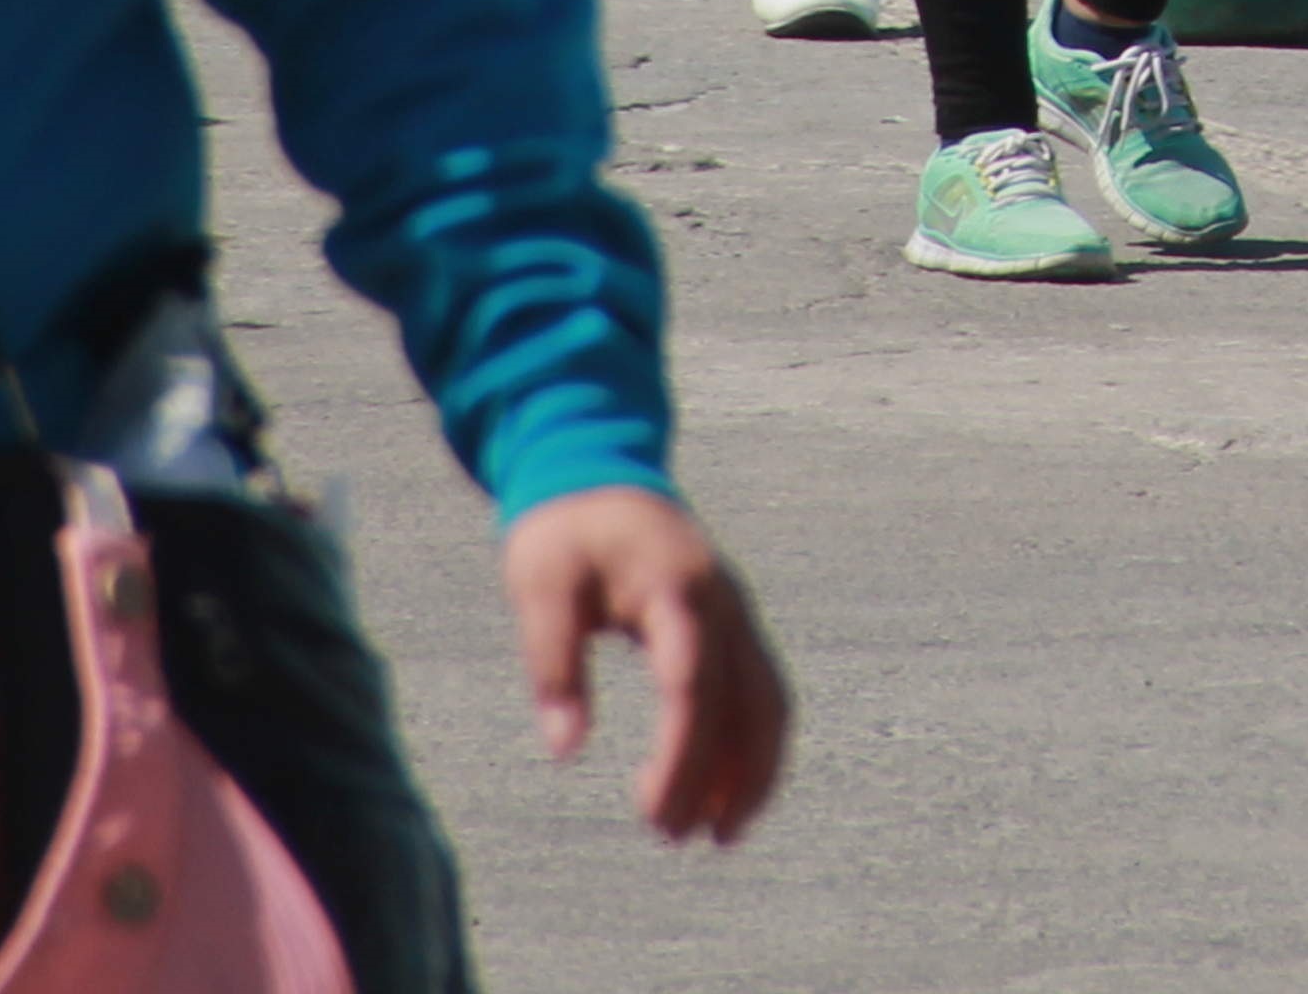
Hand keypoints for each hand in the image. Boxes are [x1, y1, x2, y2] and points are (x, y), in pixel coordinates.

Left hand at [503, 486, 790, 845]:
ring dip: (752, 771)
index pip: (692, 685)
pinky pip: (760, 691)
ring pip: (768, 702)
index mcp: (677, 588)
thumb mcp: (539, 588)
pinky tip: (724, 791)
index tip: (650, 809)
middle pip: (742, 704)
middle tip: (671, 836)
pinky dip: (753, 746)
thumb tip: (565, 748)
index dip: (680, 754)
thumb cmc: (564, 533)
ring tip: (718, 835)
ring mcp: (736, 613)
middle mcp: (723, 603)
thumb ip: (553, 663)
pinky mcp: (733, 625)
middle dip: (715, 779)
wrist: (596, 471)